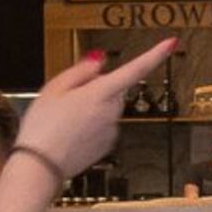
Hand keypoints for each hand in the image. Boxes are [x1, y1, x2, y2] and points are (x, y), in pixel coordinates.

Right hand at [15, 38, 178, 178]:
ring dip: (92, 108)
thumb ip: (81, 71)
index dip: (155, 55)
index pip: (135, 69)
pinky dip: (91, 126)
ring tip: (65, 119)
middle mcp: (111, 112)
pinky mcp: (107, 144)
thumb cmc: (43, 128)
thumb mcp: (53, 89)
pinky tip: (70, 132)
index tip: (171, 44)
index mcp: (100, 93)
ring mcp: (111, 130)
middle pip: (114, 89)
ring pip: (107, 108)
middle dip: (97, 88)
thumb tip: (99, 61)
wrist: (40, 167)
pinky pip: (103, 126)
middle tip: (68, 97)